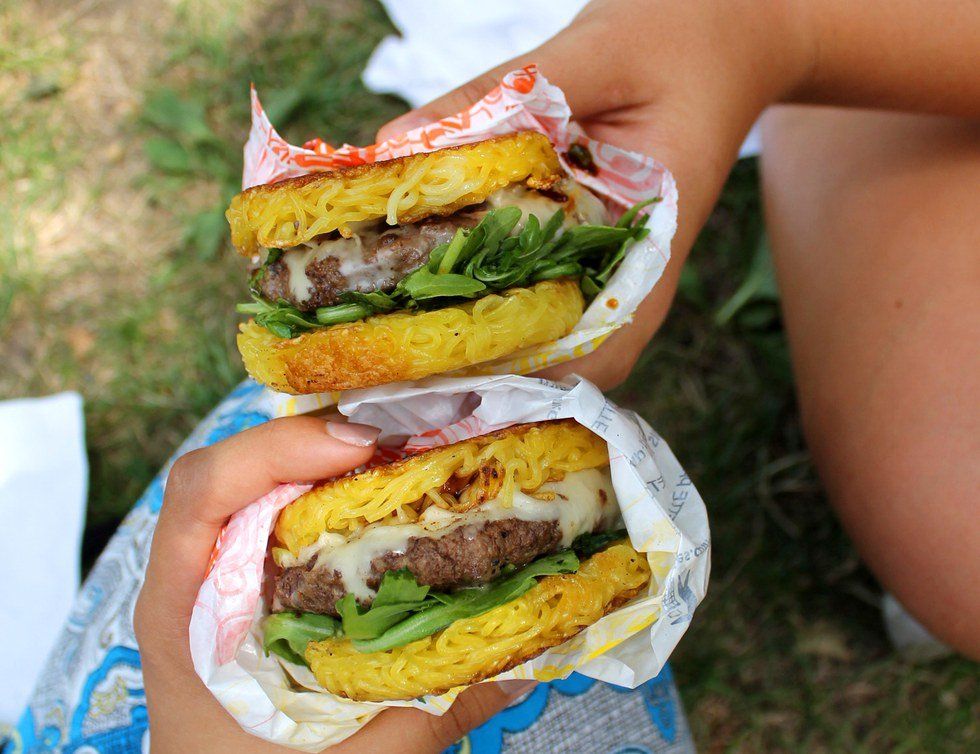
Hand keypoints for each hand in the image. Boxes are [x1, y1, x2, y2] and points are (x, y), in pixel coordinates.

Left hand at [135, 416, 533, 753]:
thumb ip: (429, 711)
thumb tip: (525, 658)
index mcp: (184, 609)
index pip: (202, 490)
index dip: (276, 450)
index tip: (361, 446)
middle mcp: (196, 570)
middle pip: (243, 463)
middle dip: (327, 438)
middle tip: (413, 441)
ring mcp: (222, 566)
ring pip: (271, 477)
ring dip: (340, 458)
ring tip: (414, 456)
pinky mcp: (253, 572)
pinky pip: (292, 506)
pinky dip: (344, 488)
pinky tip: (395, 497)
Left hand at [377, 0, 978, 389]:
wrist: (725, 37)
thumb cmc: (681, 39)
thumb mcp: (596, 54)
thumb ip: (502, 93)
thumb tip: (397, 143)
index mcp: (655, 242)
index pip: (604, 345)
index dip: (533, 380)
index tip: (456, 383)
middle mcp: (632, 273)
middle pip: (566, 360)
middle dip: (488, 377)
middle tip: (400, 382)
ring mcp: (608, 265)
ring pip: (548, 335)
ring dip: (481, 349)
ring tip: (400, 354)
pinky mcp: (584, 243)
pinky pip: (534, 286)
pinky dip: (483, 295)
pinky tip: (422, 292)